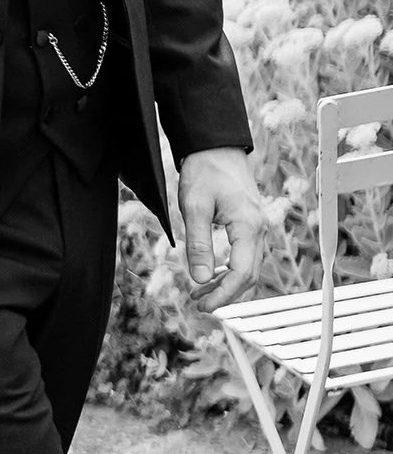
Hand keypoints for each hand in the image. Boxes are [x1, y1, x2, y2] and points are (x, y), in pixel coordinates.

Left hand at [176, 146, 266, 311]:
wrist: (216, 147)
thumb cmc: (205, 171)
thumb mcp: (194, 207)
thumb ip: (199, 244)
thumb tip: (200, 279)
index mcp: (249, 226)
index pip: (241, 274)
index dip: (223, 295)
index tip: (203, 307)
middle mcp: (260, 229)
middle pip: (249, 275)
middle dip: (226, 295)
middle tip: (200, 306)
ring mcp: (257, 226)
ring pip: (248, 267)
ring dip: (226, 284)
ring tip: (199, 294)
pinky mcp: (250, 224)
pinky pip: (245, 255)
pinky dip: (229, 270)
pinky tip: (210, 275)